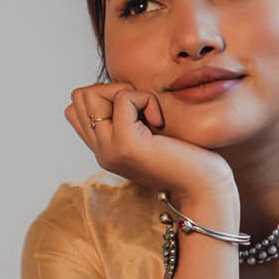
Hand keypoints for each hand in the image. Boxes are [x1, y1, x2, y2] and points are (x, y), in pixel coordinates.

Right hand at [65, 81, 235, 205]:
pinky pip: (124, 98)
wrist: (202, 189)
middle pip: (80, 96)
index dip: (105, 97)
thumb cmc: (187, 158)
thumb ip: (130, 118)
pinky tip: (159, 122)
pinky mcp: (126, 144)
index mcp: (105, 149)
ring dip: (124, 91)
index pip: (76, 109)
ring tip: (148, 115)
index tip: (135, 113)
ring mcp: (109, 149)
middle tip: (141, 110)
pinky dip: (146, 99)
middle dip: (112, 89)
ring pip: (92, 94)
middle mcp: (101, 151)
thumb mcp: (150, 134)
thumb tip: (120, 89)